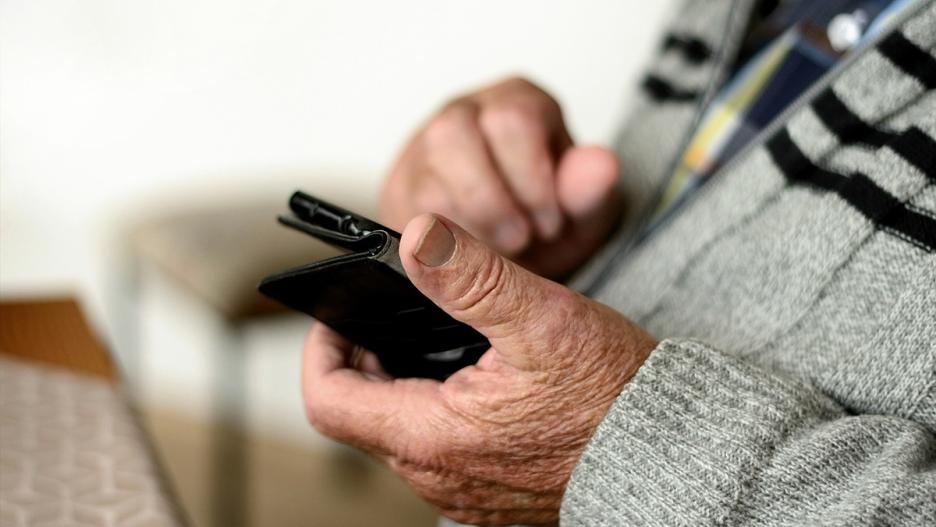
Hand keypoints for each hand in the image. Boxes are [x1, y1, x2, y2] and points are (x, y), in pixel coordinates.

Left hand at [302, 214, 656, 524]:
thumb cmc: (616, 396)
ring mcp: (464, 491)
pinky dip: (440, 407)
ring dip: (405, 381)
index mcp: (432, 438)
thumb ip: (472, 276)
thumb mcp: (543, 320)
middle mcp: (438, 477)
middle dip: (368, 357)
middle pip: (363, 412)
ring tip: (437, 335)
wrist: (674, 457)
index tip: (343, 311)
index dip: (322, 348)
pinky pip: (441, 448)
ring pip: (401, 430)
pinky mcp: (491, 492)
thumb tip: (414, 236)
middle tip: (397, 311)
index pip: (328, 400)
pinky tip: (475, 376)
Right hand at [379, 77, 621, 279]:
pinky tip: (468, 256)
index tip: (550, 224)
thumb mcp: (580, 217)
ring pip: (422, 170)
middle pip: (455, 132)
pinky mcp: (401, 189)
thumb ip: (590, 194)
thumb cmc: (546, 225)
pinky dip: (439, 242)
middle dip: (491, 199)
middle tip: (520, 241)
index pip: (514, 117)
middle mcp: (465, 113)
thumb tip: (602, 164)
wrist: (509, 260)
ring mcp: (424, 148)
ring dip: (462, 221)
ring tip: (497, 251)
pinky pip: (405, 209)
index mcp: (517, 101)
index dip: (532, 179)